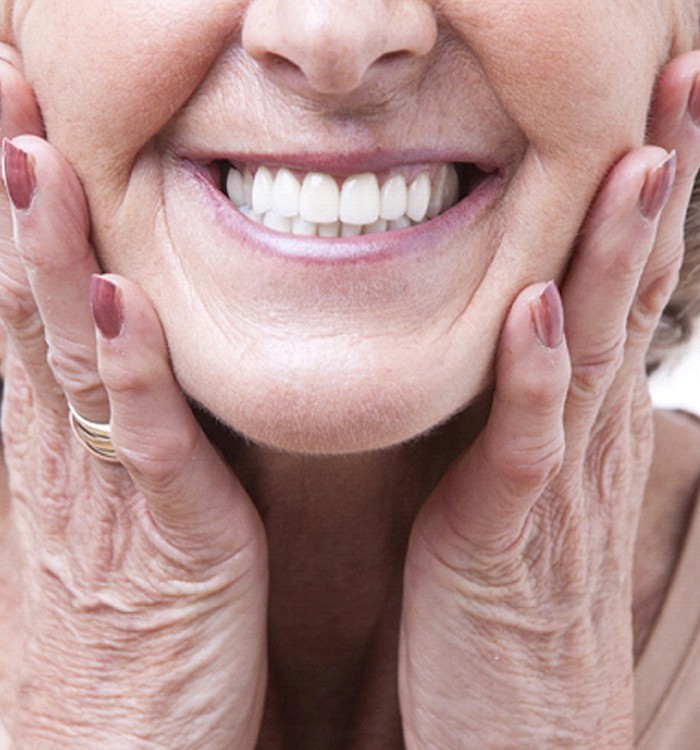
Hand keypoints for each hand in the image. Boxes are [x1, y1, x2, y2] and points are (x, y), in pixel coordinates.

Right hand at [0, 48, 266, 748]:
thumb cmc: (121, 626)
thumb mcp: (107, 507)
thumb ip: (113, 423)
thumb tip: (117, 344)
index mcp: (54, 437)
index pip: (19, 297)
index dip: (10, 208)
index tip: (7, 113)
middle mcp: (60, 447)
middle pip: (22, 298)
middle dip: (8, 193)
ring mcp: (103, 489)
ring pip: (63, 349)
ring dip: (47, 253)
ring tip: (31, 153)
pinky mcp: (166, 536)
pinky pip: (143, 437)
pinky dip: (127, 366)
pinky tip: (121, 299)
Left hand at [400, 51, 699, 748]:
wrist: (522, 731)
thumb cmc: (512, 605)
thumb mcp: (523, 488)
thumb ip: (527, 414)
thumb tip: (526, 340)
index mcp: (579, 423)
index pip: (621, 290)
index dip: (642, 201)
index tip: (656, 109)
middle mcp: (582, 440)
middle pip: (628, 294)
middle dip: (656, 187)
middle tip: (680, 80)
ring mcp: (552, 488)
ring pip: (591, 351)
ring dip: (614, 256)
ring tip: (636, 158)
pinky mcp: (504, 538)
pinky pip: (524, 446)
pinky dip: (533, 377)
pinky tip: (539, 309)